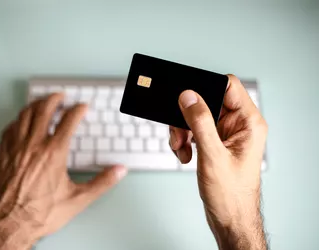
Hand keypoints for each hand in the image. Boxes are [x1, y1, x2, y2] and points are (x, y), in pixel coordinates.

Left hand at [0, 93, 127, 249]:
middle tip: (61, 95)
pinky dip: (18, 120)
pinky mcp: (3, 155)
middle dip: (54, 99)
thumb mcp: (78, 200)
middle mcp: (34, 146)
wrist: (9, 225)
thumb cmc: (41, 213)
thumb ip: (102, 183)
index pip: (68, 121)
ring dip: (35, 105)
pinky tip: (21, 121)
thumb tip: (119, 171)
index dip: (77, 110)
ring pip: (25, 116)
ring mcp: (16, 149)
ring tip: (42, 101)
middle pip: (43, 111)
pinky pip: (9, 129)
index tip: (82, 106)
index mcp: (54, 154)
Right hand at [170, 75, 267, 249]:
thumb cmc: (230, 194)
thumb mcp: (212, 156)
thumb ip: (200, 123)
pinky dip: (184, 140)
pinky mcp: (214, 143)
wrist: (229, 218)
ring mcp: (225, 134)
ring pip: (197, 116)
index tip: (186, 97)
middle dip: (187, 116)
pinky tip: (184, 155)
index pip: (228, 86)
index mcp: (248, 122)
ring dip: (182, 131)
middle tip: (179, 132)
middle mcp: (238, 125)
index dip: (205, 86)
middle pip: (207, 101)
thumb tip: (188, 96)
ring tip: (180, 148)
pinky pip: (194, 130)